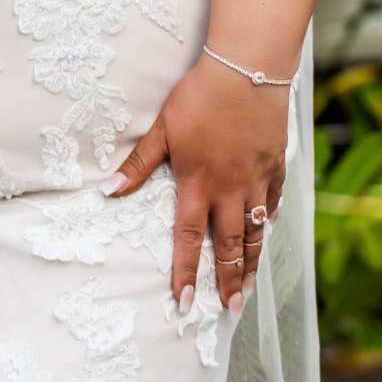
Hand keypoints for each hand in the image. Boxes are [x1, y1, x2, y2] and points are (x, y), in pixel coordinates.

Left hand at [104, 55, 287, 312]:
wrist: (247, 71)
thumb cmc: (198, 96)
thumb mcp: (162, 127)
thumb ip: (138, 163)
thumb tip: (107, 190)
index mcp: (197, 183)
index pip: (187, 238)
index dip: (184, 272)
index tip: (184, 302)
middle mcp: (228, 190)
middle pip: (228, 245)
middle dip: (226, 281)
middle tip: (228, 309)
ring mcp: (255, 180)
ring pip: (254, 232)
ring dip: (250, 263)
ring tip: (247, 289)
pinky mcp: (274, 167)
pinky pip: (273, 203)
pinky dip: (269, 223)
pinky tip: (266, 233)